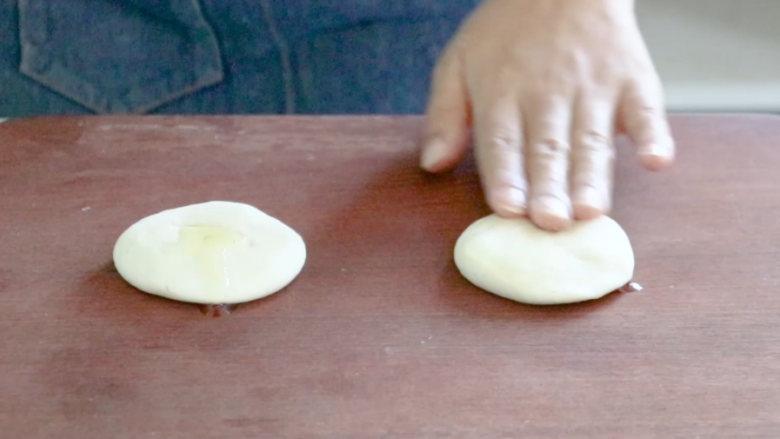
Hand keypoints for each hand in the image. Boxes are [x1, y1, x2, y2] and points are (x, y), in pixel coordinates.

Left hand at [421, 0, 674, 230]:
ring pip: (591, 138)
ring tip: (591, 211)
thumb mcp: (457, 62)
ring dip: (592, 176)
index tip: (508, 209)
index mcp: (500, 93)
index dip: (504, 176)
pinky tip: (656, 161)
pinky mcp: (631, 79)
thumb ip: (444, 116)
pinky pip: (645, 108)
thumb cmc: (505, 31)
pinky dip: (653, 134)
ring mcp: (592, 86)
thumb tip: (431, 164)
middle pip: (547, 147)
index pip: (501, 142)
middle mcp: (546, 93)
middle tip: (550, 222)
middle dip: (549, 187)